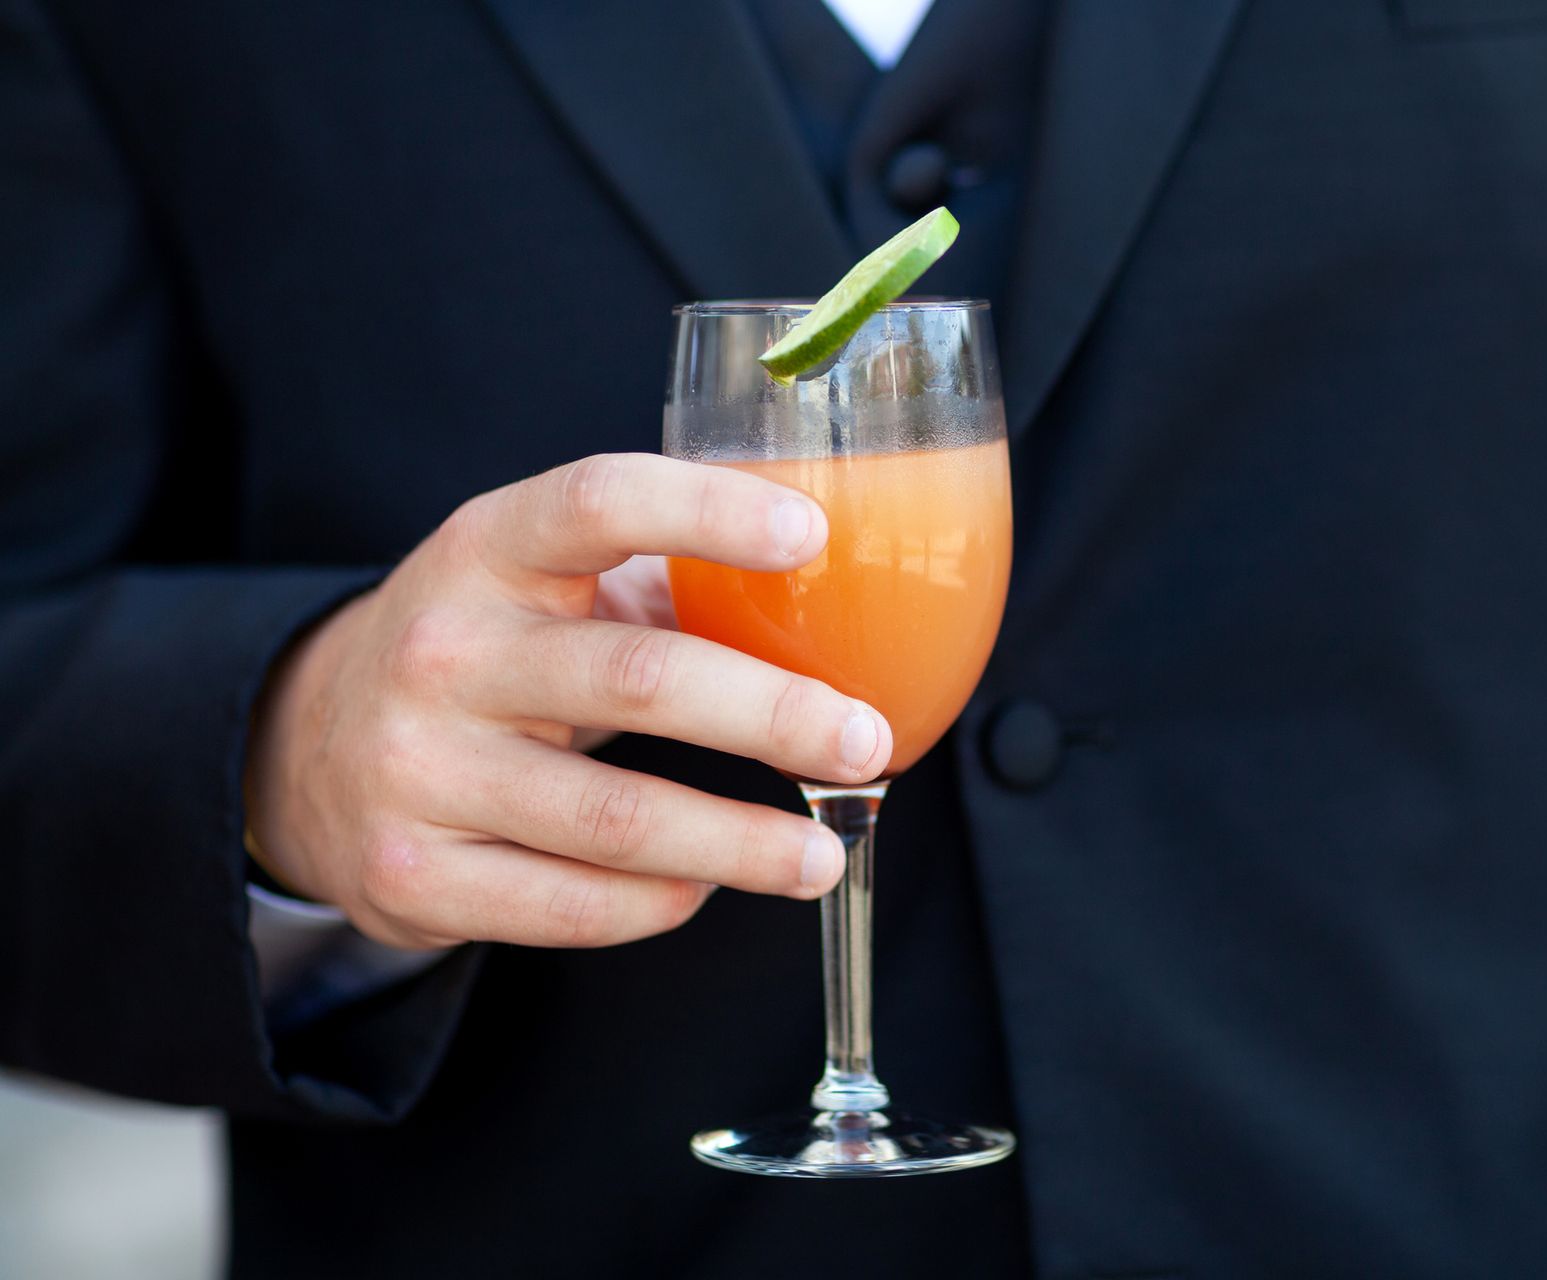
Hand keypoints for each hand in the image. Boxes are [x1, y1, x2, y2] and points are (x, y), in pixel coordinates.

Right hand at [243, 454, 892, 948]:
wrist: (310, 751)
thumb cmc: (484, 652)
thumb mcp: (542, 582)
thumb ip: (664, 579)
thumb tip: (840, 607)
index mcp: (488, 548)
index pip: (598, 501)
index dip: (709, 512)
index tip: (810, 537)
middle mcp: (444, 651)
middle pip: (639, 679)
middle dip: (773, 715)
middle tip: (863, 743)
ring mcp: (419, 769)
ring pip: (617, 819)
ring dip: (742, 843)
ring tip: (825, 853)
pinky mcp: (413, 875)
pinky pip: (572, 905)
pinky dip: (659, 901)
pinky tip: (705, 885)